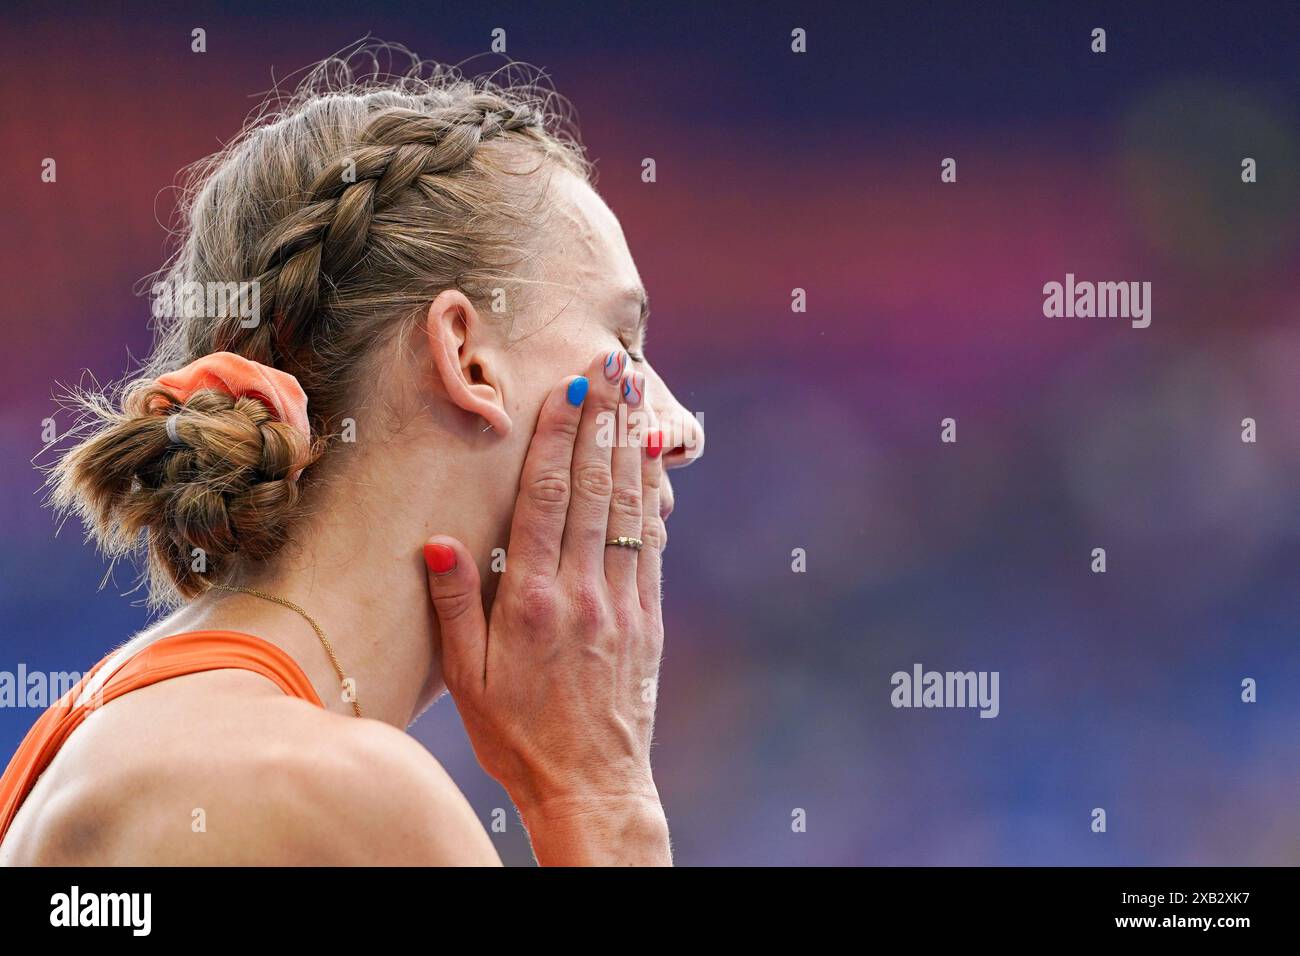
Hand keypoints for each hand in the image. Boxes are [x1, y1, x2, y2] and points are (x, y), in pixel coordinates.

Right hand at [423, 349, 670, 864]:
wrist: (590, 784)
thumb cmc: (517, 734)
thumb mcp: (466, 679)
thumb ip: (453, 606)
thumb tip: (438, 541)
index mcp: (531, 601)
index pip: (547, 500)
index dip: (559, 440)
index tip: (568, 391)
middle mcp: (582, 592)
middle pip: (595, 489)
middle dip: (603, 421)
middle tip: (614, 366)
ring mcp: (621, 603)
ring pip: (629, 509)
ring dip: (632, 446)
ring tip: (637, 395)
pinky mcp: (647, 619)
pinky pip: (652, 546)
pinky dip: (653, 499)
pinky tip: (653, 465)